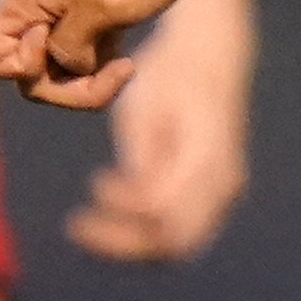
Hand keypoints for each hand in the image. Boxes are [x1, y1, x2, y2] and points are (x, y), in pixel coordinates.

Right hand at [0, 0, 222, 116]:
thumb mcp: (105, 6)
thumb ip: (68, 45)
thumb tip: (60, 66)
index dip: (24, 71)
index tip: (65, 48)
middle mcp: (32, 2)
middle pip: (23, 75)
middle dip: (64, 87)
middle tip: (114, 70)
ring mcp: (60, 9)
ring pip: (53, 71)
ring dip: (86, 81)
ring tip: (125, 65)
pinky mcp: (87, 15)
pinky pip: (76, 60)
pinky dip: (98, 68)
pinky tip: (126, 59)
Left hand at [66, 0, 249, 262]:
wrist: (210, 56)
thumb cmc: (171, 75)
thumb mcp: (146, 110)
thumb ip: (141, 160)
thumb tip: (135, 204)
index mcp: (209, 161)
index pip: (166, 216)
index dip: (124, 217)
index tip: (93, 185)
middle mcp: (223, 186)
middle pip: (174, 244)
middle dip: (124, 244)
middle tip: (76, 226)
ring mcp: (221, 195)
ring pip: (175, 243)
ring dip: (128, 238)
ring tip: (85, 216)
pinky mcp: (210, 196)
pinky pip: (175, 227)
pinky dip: (138, 224)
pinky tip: (108, 193)